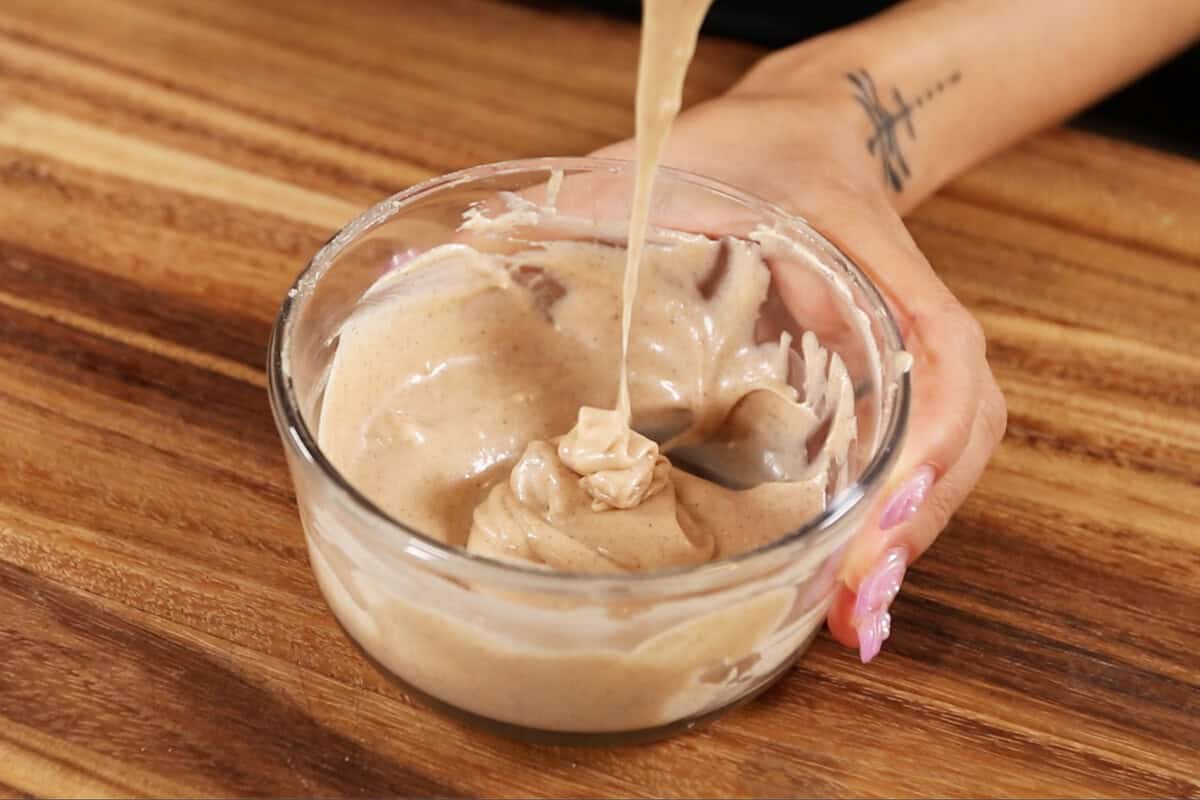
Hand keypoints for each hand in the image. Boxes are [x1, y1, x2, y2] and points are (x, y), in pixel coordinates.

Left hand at [593, 78, 1006, 661]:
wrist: (806, 135)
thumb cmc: (753, 150)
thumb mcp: (680, 157)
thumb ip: (598, 193)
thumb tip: (485, 246)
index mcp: (870, 256)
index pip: (935, 345)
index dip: (926, 434)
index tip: (885, 508)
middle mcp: (903, 316)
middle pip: (957, 423)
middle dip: (915, 519)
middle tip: (857, 603)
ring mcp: (899, 353)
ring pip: (947, 451)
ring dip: (910, 536)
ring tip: (857, 617)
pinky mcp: (876, 383)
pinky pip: (911, 452)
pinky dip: (893, 520)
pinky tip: (853, 582)